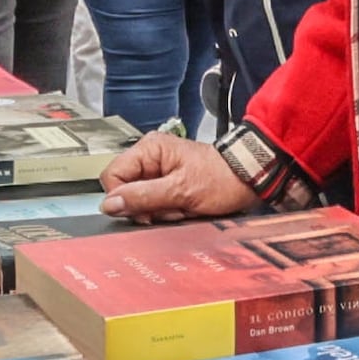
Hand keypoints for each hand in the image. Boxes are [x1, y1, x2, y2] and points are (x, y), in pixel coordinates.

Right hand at [99, 130, 257, 219]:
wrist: (248, 179)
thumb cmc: (221, 178)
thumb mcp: (180, 191)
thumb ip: (142, 196)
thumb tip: (110, 204)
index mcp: (149, 149)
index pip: (113, 175)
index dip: (123, 198)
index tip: (144, 211)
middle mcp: (150, 157)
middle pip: (126, 190)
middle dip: (147, 206)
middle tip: (172, 207)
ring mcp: (159, 170)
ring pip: (141, 200)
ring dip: (160, 210)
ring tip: (182, 206)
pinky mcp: (167, 183)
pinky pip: (155, 203)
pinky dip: (168, 211)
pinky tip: (184, 208)